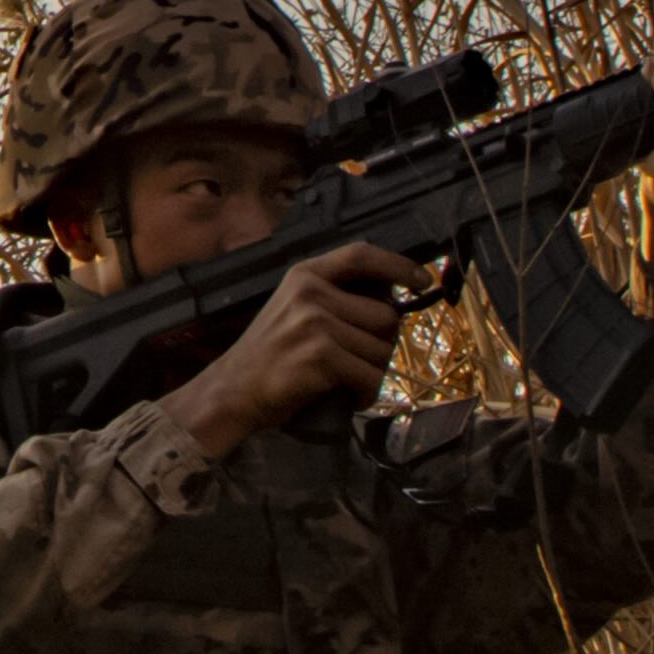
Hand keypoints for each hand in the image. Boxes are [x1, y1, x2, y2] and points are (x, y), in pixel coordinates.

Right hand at [161, 241, 431, 458]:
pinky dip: (365, 394)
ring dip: (372, 373)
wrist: (232, 391)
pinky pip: (370, 376)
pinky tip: (348, 397)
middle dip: (382, 344)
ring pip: (382, 349)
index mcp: (304, 276)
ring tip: (347, 382)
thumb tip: (391, 301)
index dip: (398, 265)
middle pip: (386, 314)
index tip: (422, 280)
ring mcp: (315, 323)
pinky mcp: (320, 355)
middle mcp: (310, 293)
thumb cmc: (268, 356)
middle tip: (358, 361)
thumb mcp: (293, 310)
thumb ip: (333, 298)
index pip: (362, 255)